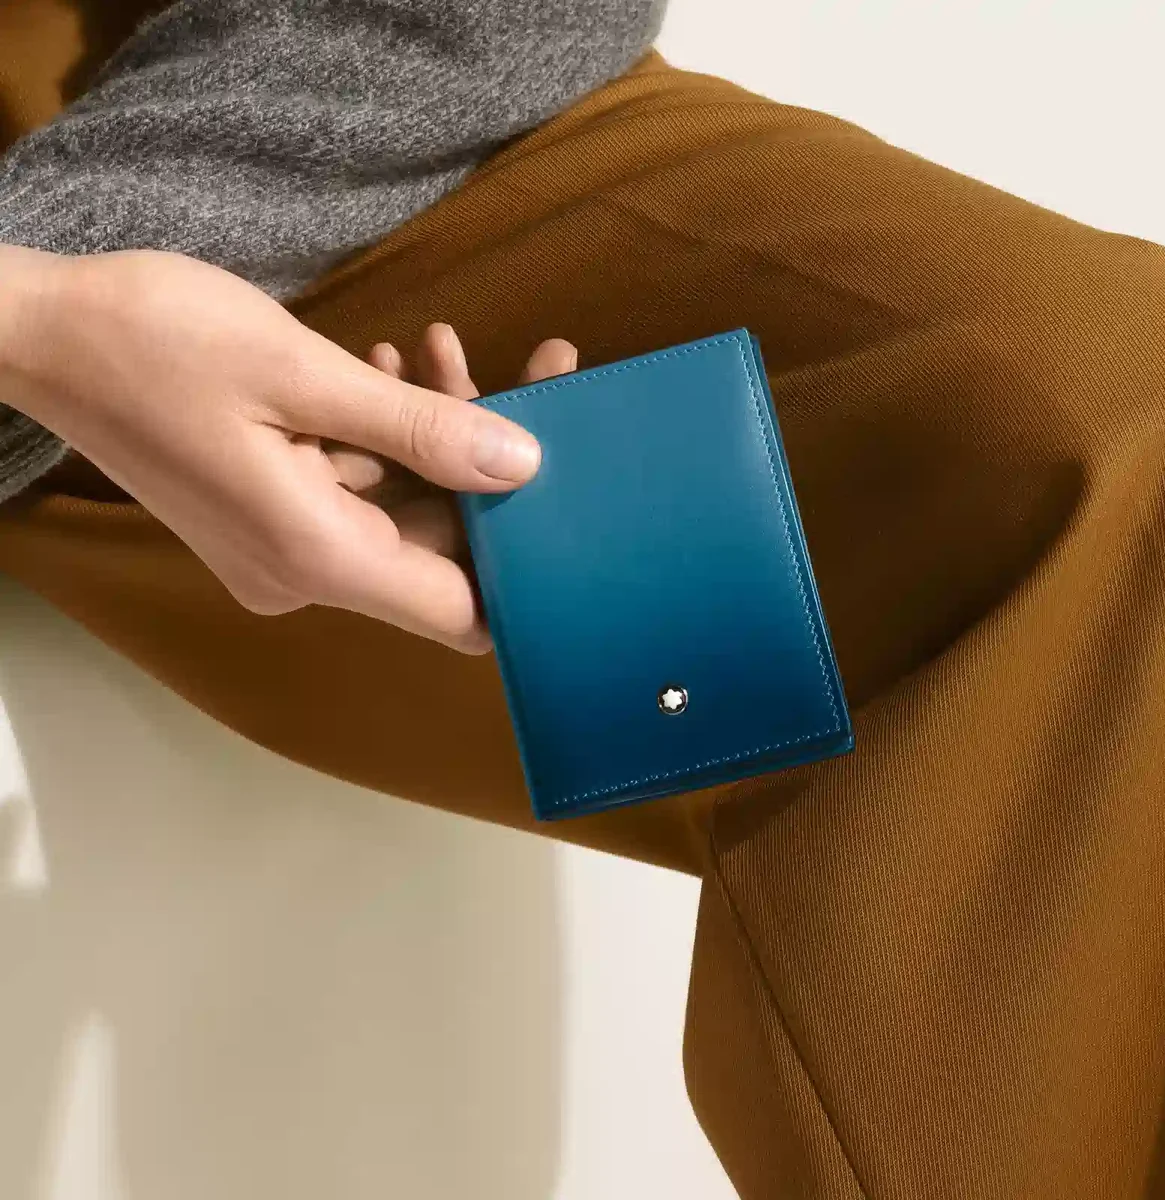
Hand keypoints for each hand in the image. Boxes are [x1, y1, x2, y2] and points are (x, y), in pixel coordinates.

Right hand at [10, 248, 573, 652]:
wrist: (41, 332)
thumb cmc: (156, 341)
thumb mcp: (303, 374)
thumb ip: (422, 429)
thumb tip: (524, 467)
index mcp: (318, 555)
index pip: (460, 611)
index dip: (524, 564)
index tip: (573, 494)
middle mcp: (305, 574)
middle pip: (437, 549)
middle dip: (488, 467)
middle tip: (532, 374)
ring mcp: (283, 551)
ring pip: (399, 511)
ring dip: (432, 438)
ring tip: (442, 350)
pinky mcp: (267, 518)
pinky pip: (352, 493)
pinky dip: (381, 440)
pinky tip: (390, 367)